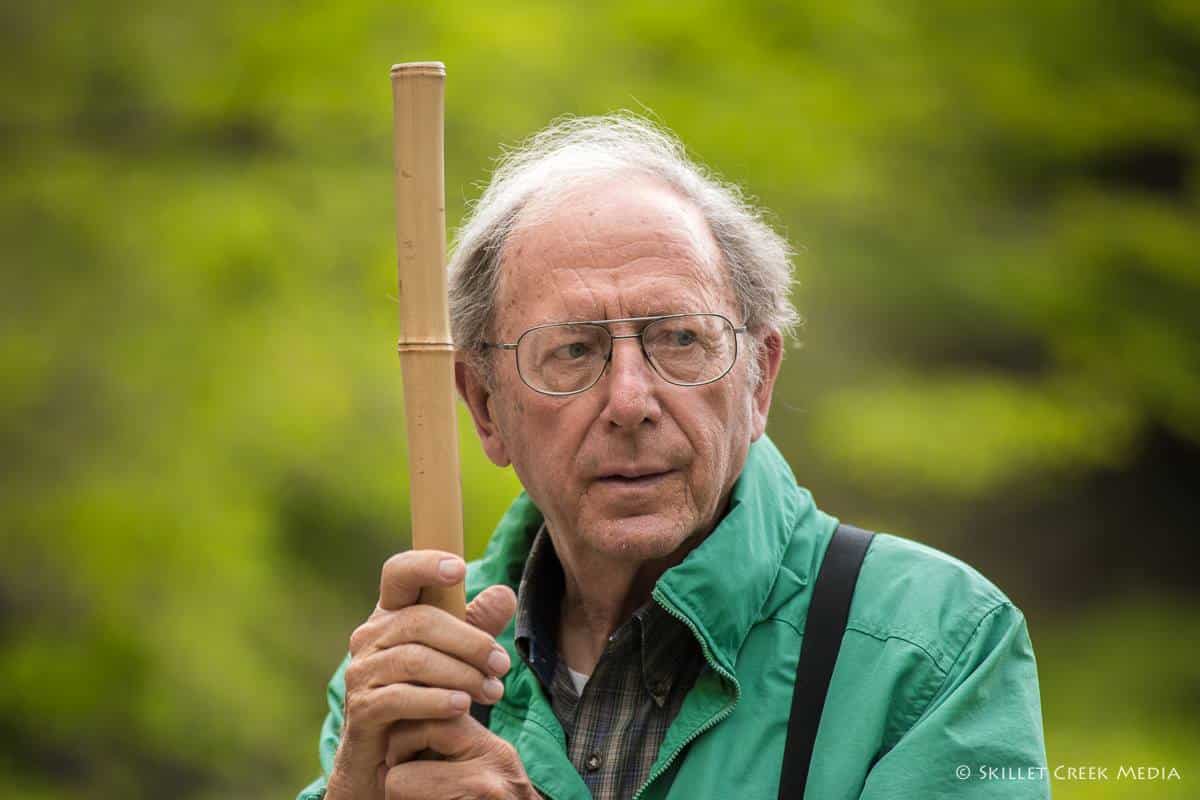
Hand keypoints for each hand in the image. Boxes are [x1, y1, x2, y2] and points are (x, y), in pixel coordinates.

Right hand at [325, 549, 518, 799]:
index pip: (398, 573)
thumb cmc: (424, 695)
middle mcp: (369, 636)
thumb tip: (506, 593)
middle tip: (502, 665)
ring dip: (461, 674)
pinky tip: (462, 708)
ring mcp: (360, 672)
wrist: (387, 758)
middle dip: (470, 641)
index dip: (424, 564)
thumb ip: (477, 626)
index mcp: (391, 614)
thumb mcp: (456, 656)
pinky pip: (399, 697)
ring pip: (415, 659)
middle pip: (420, 621)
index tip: (459, 569)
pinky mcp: (361, 708)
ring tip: (492, 691)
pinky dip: (435, 701)